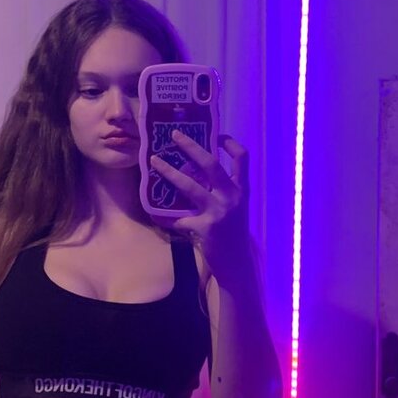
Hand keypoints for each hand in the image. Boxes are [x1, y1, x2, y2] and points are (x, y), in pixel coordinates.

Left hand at [150, 130, 253, 287]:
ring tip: (155, 162)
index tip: (216, 134)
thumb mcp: (235, 208)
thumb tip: (193, 171)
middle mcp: (232, 197)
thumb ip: (221, 191)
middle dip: (191, 147)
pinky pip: (179, 218)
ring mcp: (219, 212)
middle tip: (174, 135)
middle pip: (211, 164)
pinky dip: (164, 216)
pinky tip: (154, 214)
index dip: (229, 143)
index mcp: (241, 190)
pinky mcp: (206, 228)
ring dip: (170, 172)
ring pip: (190, 186)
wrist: (237, 264)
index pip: (242, 158)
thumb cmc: (233, 233)